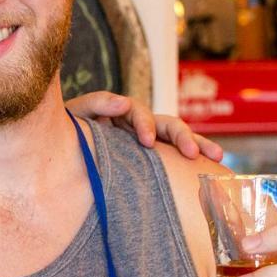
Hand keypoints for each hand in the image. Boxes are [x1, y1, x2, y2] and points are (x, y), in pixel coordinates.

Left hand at [65, 91, 222, 160]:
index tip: (146, 142)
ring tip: (216, 158)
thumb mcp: (78, 112)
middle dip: (182, 137)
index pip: (139, 113)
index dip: (145, 125)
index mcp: (122, 112)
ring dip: (197, 146)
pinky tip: (208, 174)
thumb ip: (97, 103)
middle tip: (193, 154)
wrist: (61, 146)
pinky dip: (190, 165)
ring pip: (177, 140)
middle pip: (167, 124)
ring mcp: (148, 141)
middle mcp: (140, 124)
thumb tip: (124, 103)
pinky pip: (173, 160)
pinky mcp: (151, 160)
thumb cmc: (70, 129)